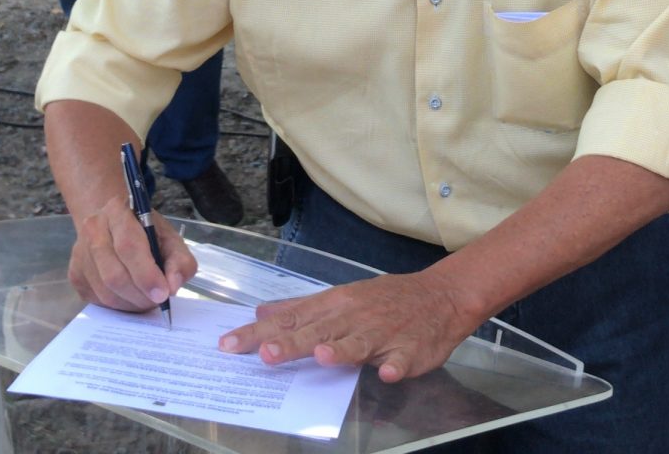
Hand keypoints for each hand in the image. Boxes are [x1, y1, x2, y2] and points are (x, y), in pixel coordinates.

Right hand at [67, 192, 196, 312]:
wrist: (113, 225)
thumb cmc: (146, 232)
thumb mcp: (170, 238)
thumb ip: (179, 260)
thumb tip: (173, 285)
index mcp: (118, 211)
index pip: (128, 246)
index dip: (146, 275)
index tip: (163, 294)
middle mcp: (92, 229)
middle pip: (113, 274)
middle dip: (140, 295)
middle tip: (157, 301)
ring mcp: (80, 252)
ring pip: (104, 291)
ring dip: (130, 304)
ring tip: (146, 300)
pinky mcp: (75, 274)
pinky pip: (97, 300)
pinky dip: (118, 306)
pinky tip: (130, 297)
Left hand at [218, 269, 485, 382]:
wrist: (440, 295)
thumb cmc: (385, 300)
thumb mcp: (340, 297)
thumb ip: (300, 309)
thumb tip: (261, 312)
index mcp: (334, 306)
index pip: (290, 321)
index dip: (258, 333)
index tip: (228, 345)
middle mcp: (354, 317)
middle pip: (318, 332)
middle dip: (291, 343)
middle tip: (263, 354)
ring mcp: (383, 333)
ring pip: (359, 343)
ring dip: (341, 350)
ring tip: (322, 357)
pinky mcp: (411, 349)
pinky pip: (403, 358)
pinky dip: (396, 365)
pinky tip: (387, 372)